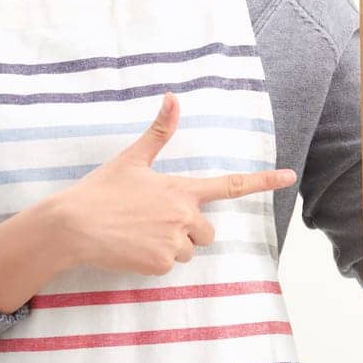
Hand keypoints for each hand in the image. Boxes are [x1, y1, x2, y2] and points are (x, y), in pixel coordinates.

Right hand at [50, 91, 297, 276]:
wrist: (72, 225)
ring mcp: (173, 242)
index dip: (263, 181)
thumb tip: (173, 97)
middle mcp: (184, 215)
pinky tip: (132, 248)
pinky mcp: (159, 264)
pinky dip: (154, 260)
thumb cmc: (101, 190)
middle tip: (156, 221)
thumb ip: (158, 132)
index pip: (231, 185)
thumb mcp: (132, 159)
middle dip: (190, 230)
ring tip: (140, 233)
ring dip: (172, 246)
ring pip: (189, 250)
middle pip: (208, 231)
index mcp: (182, 189)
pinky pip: (169, 265)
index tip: (290, 177)